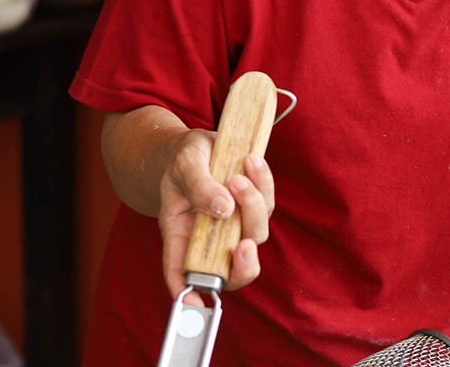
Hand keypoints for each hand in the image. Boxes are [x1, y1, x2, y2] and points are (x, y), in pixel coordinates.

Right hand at [158, 131, 275, 302]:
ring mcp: (235, 225)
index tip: (197, 304)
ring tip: (238, 174)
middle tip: (245, 243)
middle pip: (233, 267)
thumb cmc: (183, 161)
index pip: (183, 274)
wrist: (200, 145)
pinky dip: (264, 183)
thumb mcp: (184, 167)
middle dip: (244, 261)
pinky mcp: (253, 207)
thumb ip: (200, 187)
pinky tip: (252, 161)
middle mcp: (210, 239)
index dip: (189, 295)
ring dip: (252, 204)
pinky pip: (267, 203)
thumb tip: (224, 208)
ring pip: (255, 233)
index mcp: (181, 237)